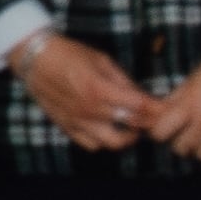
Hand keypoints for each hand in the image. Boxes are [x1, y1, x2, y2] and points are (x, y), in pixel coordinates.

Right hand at [13, 33, 156, 152]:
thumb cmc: (69, 54)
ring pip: (113, 142)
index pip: (140, 107)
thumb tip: (143, 95)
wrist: (35, 59)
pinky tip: (108, 130)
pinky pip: (91, 145)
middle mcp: (90, 109)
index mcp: (100, 89)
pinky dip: (104, 142)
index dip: (157, 109)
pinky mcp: (67, 127)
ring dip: (128, 137)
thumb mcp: (101, 60)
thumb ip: (123, 81)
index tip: (165, 108)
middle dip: (148, 123)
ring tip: (132, 128)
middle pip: (132, 126)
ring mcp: (78, 121)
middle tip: (154, 119)